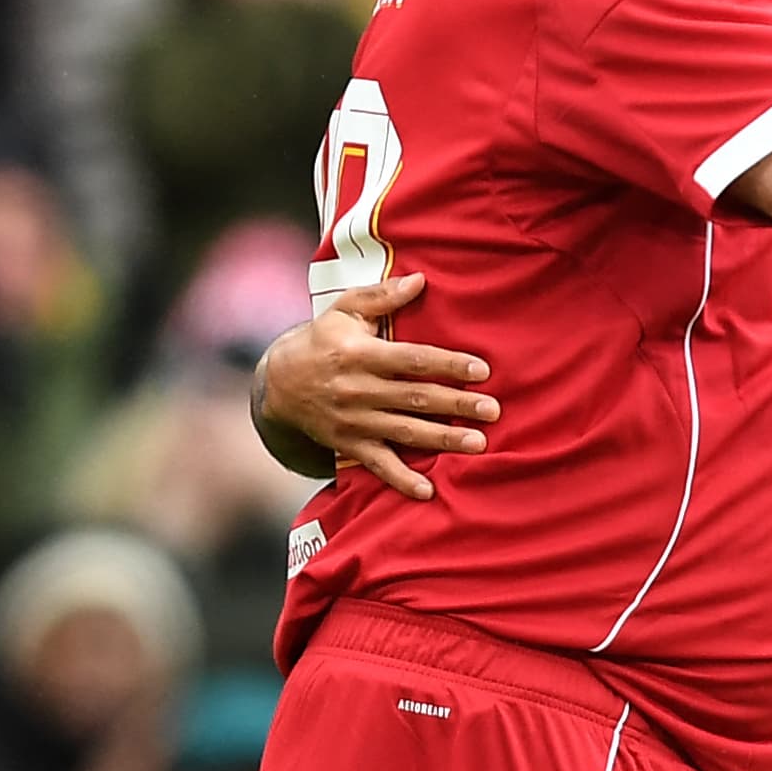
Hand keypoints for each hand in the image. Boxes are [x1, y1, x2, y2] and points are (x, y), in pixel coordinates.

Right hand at [257, 272, 497, 500]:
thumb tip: (421, 279)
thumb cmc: (323, 339)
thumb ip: (383, 296)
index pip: (412, 360)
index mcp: (360, 355)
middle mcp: (357, 390)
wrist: (277, 383)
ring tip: (479, 444)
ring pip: (405, 432)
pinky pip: (377, 465)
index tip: (481, 370)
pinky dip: (401, 480)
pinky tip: (427, 490)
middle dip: (456, 405)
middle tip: (494, 410)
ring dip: (442, 439)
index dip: (448, 364)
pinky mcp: (349, 445)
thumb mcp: (345, 309)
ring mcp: (353, 421)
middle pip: (415, 398)